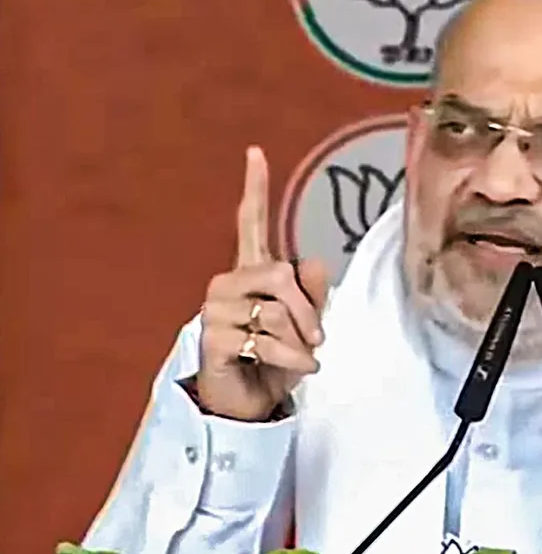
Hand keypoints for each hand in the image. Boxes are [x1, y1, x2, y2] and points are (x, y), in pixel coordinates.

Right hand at [196, 146, 329, 420]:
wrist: (248, 401)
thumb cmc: (277, 357)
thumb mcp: (305, 323)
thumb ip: (314, 292)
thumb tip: (313, 263)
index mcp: (251, 271)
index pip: (250, 223)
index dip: (254, 188)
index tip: (256, 151)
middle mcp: (228, 283)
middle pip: (280, 275)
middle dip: (307, 311)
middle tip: (317, 337)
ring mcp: (216, 310)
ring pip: (277, 313)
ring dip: (300, 342)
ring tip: (299, 356)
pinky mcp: (212, 339)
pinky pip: (268, 342)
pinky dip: (292, 360)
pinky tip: (295, 369)